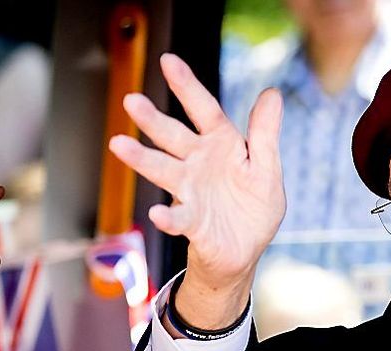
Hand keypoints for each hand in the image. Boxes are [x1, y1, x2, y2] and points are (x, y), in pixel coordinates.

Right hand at [109, 53, 284, 328]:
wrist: (245, 251)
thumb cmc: (252, 206)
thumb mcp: (266, 167)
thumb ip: (264, 133)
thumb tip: (271, 93)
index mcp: (220, 145)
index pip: (204, 110)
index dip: (187, 86)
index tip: (168, 60)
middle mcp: (198, 164)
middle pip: (173, 137)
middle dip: (153, 120)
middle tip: (132, 102)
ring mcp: (191, 193)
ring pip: (164, 171)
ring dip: (142, 159)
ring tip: (119, 145)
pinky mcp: (193, 224)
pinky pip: (179, 218)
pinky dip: (168, 217)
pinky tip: (158, 214)